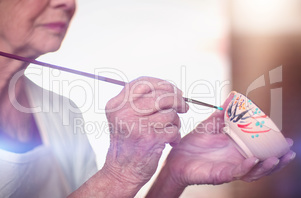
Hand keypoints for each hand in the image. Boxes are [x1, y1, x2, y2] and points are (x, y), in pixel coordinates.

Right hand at [102, 77, 188, 192]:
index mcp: (117, 104)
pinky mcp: (149, 138)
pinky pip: (173, 128)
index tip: (174, 91)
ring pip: (170, 113)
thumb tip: (171, 89)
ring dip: (176, 122)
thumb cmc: (128, 144)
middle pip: (160, 95)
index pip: (143, 83)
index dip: (163, 84)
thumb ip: (140, 101)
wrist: (121, 172)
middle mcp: (124, 112)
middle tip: (184, 107)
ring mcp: (136, 125)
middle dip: (177, 100)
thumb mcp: (125, 117)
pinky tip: (169, 142)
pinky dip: (175, 135)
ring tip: (169, 131)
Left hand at [147, 93, 295, 196]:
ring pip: (253, 171)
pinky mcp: (220, 174)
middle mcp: (238, 160)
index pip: (261, 149)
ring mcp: (230, 168)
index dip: (275, 146)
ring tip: (277, 158)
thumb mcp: (211, 124)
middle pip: (263, 163)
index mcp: (238, 148)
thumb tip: (234, 96)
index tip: (287, 139)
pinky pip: (236, 172)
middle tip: (290, 150)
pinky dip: (246, 168)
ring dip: (266, 166)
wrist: (176, 156)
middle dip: (278, 158)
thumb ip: (224, 112)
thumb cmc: (195, 142)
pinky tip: (254, 161)